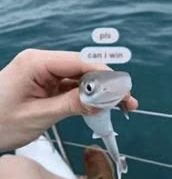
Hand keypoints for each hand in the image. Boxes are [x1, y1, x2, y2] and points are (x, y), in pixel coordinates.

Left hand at [0, 49, 137, 150]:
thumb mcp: (36, 116)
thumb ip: (70, 105)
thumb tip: (100, 101)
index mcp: (37, 63)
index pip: (79, 63)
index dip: (104, 76)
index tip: (122, 90)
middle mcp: (44, 63)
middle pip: (84, 69)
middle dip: (107, 85)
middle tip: (127, 100)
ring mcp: (46, 74)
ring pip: (81, 79)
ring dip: (101, 92)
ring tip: (121, 105)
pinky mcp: (48, 84)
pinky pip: (73, 88)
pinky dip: (88, 97)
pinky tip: (101, 105)